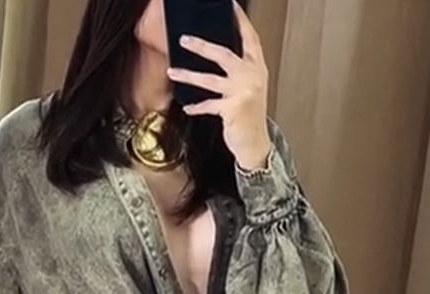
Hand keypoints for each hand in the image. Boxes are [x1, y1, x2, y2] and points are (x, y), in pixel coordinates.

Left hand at [167, 1, 271, 171]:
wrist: (256, 144)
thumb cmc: (249, 115)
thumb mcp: (250, 86)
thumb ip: (239, 69)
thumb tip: (215, 51)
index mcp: (257, 67)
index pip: (250, 37)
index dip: (240, 20)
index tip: (230, 5)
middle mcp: (252, 76)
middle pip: (223, 54)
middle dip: (202, 45)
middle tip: (184, 38)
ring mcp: (242, 92)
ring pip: (210, 79)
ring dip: (188, 75)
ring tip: (172, 71)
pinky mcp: (233, 109)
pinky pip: (208, 105)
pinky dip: (196, 107)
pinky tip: (186, 107)